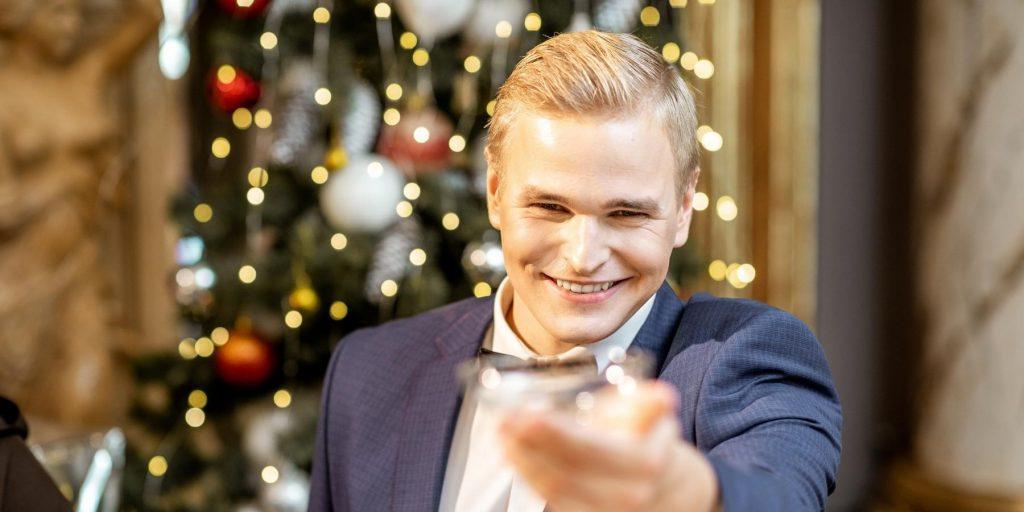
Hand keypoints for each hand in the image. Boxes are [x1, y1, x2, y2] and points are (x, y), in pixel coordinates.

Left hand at [499, 381, 718, 511]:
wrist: (672, 491)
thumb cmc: (650, 445)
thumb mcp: (654, 417)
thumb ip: (649, 404)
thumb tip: (662, 396)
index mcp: (644, 463)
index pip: (587, 450)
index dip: (551, 434)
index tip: (523, 413)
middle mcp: (628, 496)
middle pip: (563, 475)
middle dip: (526, 447)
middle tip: (503, 421)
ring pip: (555, 493)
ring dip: (523, 462)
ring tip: (504, 434)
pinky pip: (556, 502)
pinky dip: (533, 477)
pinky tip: (519, 455)